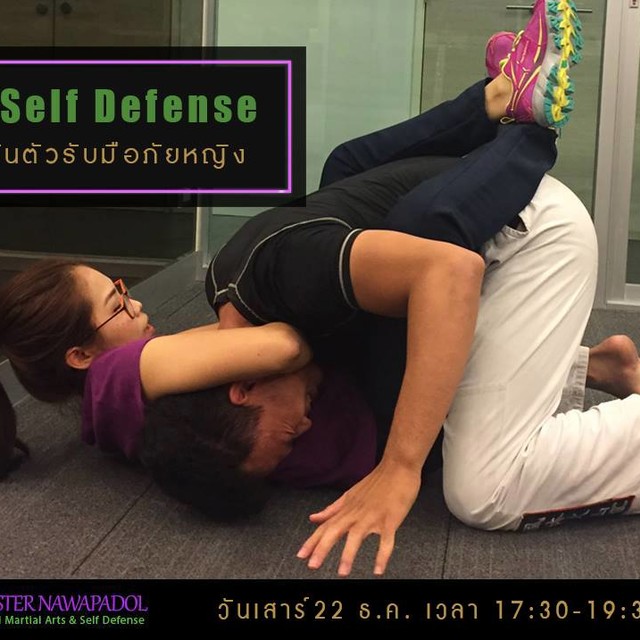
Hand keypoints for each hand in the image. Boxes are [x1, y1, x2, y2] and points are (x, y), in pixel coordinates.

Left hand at [296, 462, 420, 575]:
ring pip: (357, 536)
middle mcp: (357, 513)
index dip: (312, 541)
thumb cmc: (377, 481)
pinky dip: (382, 556)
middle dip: (322, 548)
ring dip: (348, 554)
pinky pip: (385, 540)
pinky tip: (378, 570)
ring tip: (342, 572)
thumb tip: (313, 518)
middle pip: (335, 530)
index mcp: (347, 508)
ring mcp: (373, 516)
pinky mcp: (390, 519)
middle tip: (312, 565)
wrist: (399, 466)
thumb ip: (333, 509)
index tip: (301, 555)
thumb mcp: (351, 494)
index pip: (326, 526)